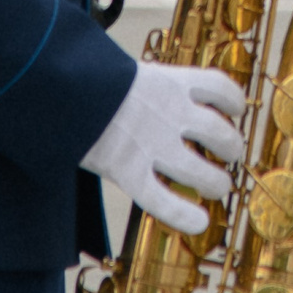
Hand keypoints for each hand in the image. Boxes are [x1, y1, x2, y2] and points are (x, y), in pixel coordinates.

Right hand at [80, 62, 246, 236]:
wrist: (58, 84)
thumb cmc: (87, 75)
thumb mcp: (128, 69)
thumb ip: (150, 85)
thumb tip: (161, 95)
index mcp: (171, 82)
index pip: (221, 88)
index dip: (235, 102)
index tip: (235, 111)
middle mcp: (170, 114)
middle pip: (221, 135)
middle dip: (231, 148)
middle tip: (229, 156)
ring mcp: (152, 145)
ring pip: (203, 173)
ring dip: (216, 183)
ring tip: (216, 186)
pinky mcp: (129, 172)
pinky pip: (164, 201)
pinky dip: (184, 215)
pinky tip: (199, 222)